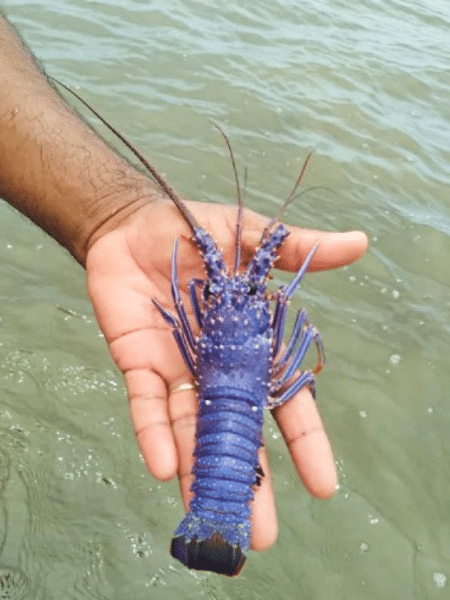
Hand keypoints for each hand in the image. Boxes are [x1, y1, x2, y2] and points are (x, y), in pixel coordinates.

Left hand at [86, 199, 367, 550]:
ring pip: (193, 433)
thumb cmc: (194, 232)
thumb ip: (297, 249)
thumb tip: (359, 241)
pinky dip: (155, 435)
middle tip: (261, 534)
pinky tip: (166, 469)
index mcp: (252, 345)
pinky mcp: (139, 365)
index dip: (304, 442)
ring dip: (202, 474)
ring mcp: (180, 372)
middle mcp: (218, 368)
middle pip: (239, 433)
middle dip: (250, 481)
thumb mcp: (251, 238)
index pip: (285, 401)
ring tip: (212, 519)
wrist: (133, 225)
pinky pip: (148, 407)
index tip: (324, 486)